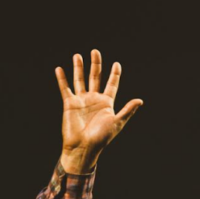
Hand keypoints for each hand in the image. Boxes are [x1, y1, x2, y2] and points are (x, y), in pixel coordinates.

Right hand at [55, 49, 143, 173]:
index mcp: (107, 103)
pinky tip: (59, 69)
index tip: (117, 64)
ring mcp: (82, 100)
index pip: (112, 84)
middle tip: (95, 51)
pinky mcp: (70, 103)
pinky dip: (62, 79)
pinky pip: (65, 88)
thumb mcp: (117, 123)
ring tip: (78, 55)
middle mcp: (94, 99)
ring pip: (80, 80)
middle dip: (96, 64)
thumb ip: (127, 110)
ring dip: (79, 67)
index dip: (115, 74)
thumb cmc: (102, 138)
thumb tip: (140, 100)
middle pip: (95, 77)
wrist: (83, 147)